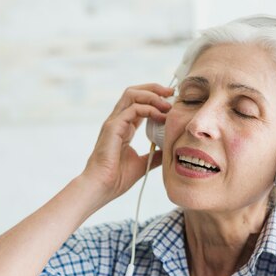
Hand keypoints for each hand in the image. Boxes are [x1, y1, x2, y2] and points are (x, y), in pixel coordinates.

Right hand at [81, 84, 172, 201]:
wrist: (103, 187)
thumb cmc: (117, 178)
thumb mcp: (142, 163)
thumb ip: (154, 155)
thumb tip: (169, 150)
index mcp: (123, 127)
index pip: (138, 103)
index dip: (155, 99)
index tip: (172, 102)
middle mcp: (117, 121)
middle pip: (134, 92)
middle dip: (154, 89)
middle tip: (172, 92)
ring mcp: (114, 122)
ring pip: (132, 94)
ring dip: (152, 95)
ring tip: (168, 104)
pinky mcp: (113, 127)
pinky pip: (133, 109)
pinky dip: (149, 109)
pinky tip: (161, 116)